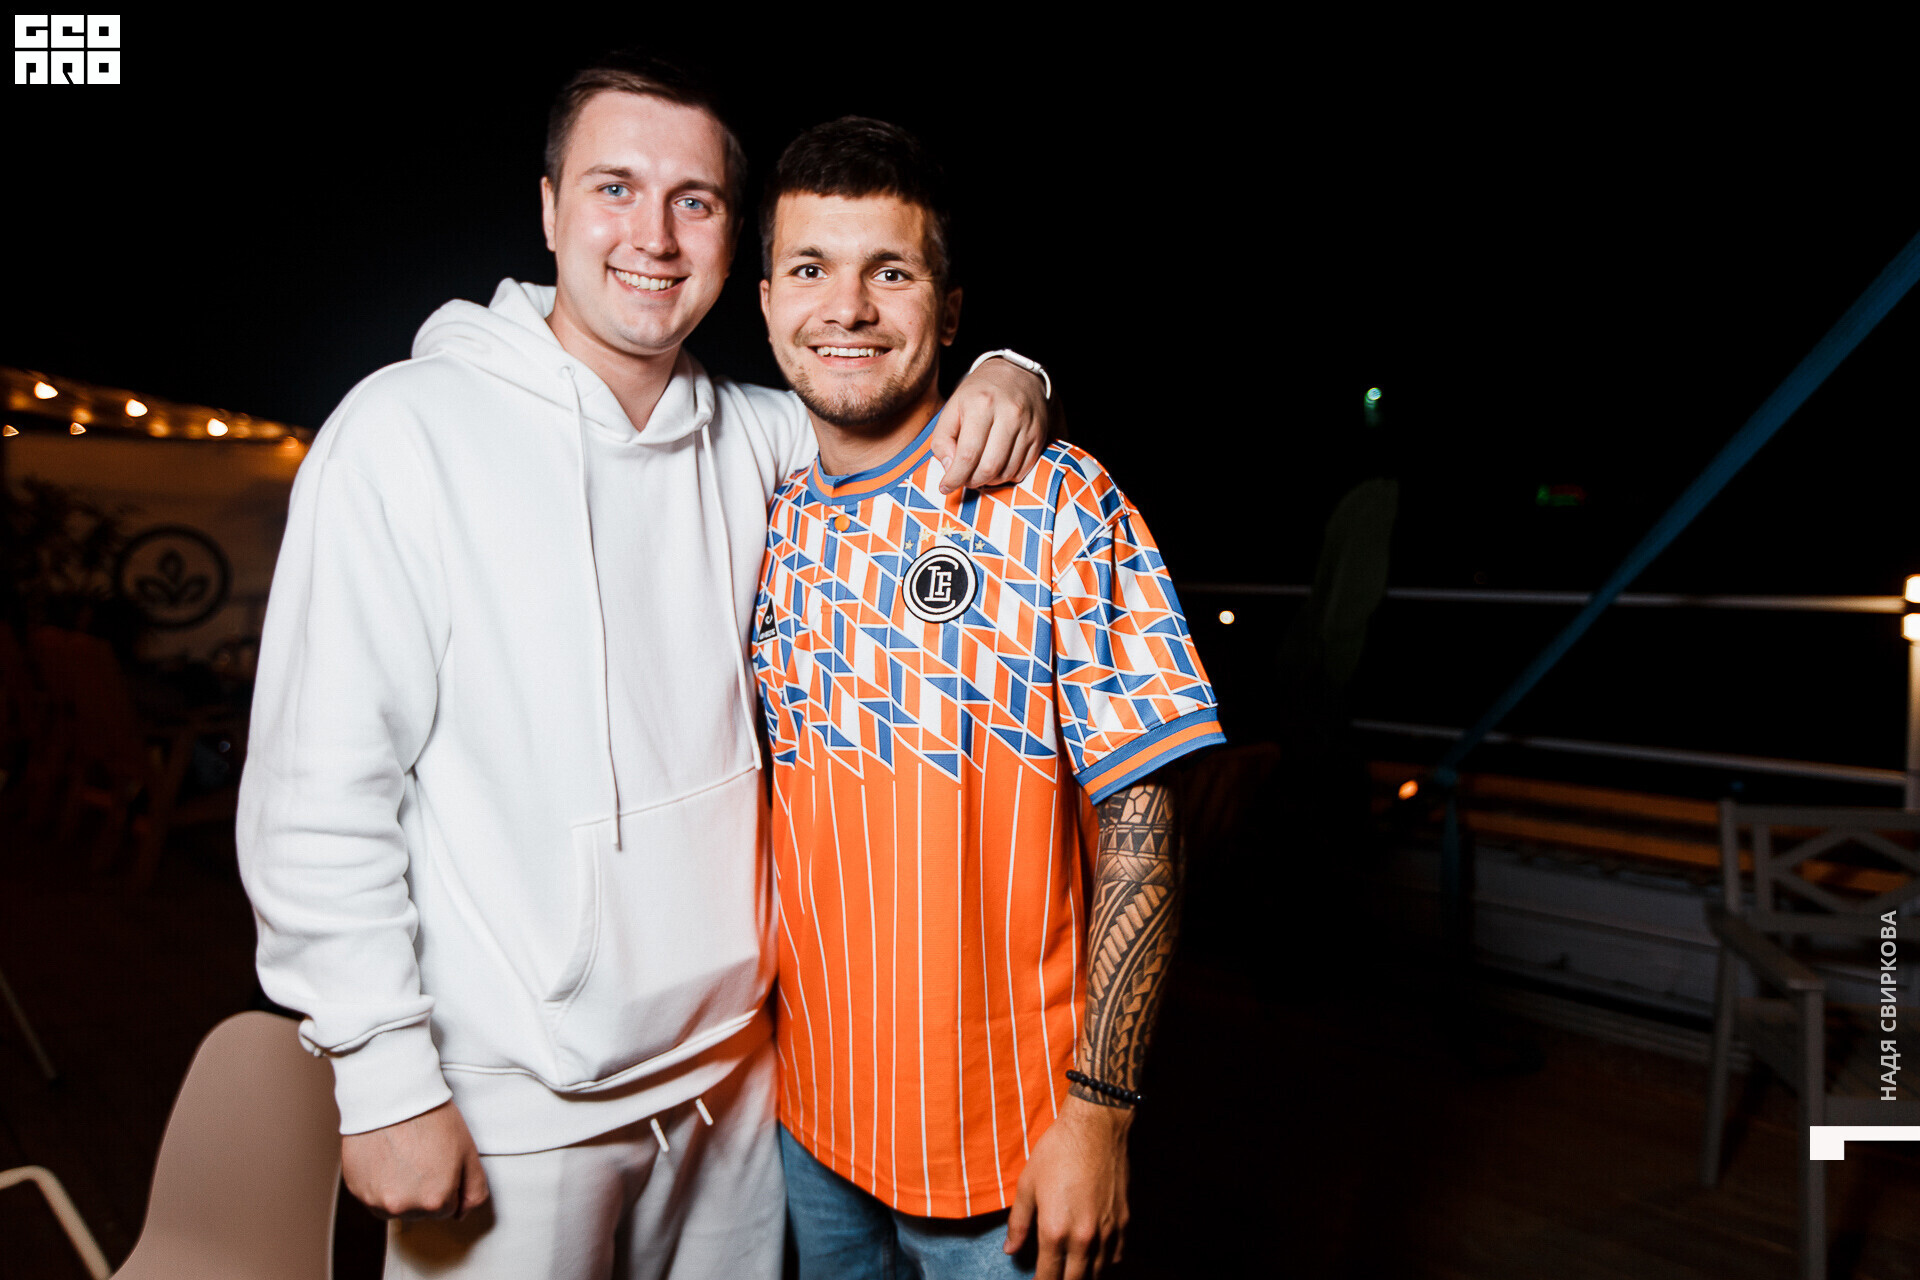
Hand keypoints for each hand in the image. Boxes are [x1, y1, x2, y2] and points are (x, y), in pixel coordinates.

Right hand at [341, 1101, 489, 1220]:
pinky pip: (373, 1197)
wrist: (391, 1095)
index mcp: (435, 1200)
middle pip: (421, 1211)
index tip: (441, 1161)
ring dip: (401, 1191)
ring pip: (396, 1207)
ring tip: (403, 1157)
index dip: (447, 1183)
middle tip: (422, 1156)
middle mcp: (404, 1207)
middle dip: (424, 1190)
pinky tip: (386, 1159)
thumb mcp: (468, 1152)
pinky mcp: (357, 1190)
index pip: (448, 1209)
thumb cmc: (431, 1118)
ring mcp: (377, 1200)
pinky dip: (379, 1184)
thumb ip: (474, 1190)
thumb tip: (462, 1214)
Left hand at [930, 356, 1049, 492]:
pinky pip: (1023, 469)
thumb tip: (950, 468)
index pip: (967, 454)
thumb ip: (943, 439)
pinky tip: (996, 467)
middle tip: (964, 480)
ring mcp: (1027, 426)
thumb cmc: (979, 393)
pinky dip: (1006, 476)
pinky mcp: (1039, 435)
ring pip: (1007, 472)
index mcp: (981, 404)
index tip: (945, 487)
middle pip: (988, 467)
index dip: (954, 477)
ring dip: (989, 480)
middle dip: (972, 481)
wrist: (1016, 374)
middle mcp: (1008, 414)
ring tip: (979, 472)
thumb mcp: (952, 407)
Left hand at [1004, 1096, 1131, 1279]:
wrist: (1095, 1128)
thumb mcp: (1027, 1185)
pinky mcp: (1124, 1221)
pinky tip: (1095, 1258)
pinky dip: (1105, 1263)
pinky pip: (1116, 1257)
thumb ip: (1019, 1222)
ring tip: (1071, 1272)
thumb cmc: (1057, 1152)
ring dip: (1083, 1275)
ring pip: (1098, 1273)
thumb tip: (1010, 1249)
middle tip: (1052, 1277)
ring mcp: (1107, 1232)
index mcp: (1055, 1231)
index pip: (1048, 1277)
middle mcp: (1083, 1238)